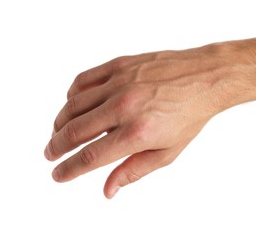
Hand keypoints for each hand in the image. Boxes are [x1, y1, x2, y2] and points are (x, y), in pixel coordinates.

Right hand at [44, 44, 246, 197]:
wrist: (206, 77)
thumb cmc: (190, 115)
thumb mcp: (167, 152)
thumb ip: (134, 171)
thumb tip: (108, 190)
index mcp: (137, 132)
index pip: (90, 157)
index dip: (69, 169)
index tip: (57, 175)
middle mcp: (125, 106)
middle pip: (75, 131)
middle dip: (56, 147)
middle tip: (50, 154)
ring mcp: (121, 82)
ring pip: (74, 105)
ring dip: (60, 122)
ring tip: (59, 132)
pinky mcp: (120, 65)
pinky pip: (84, 80)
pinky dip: (72, 95)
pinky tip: (73, 104)